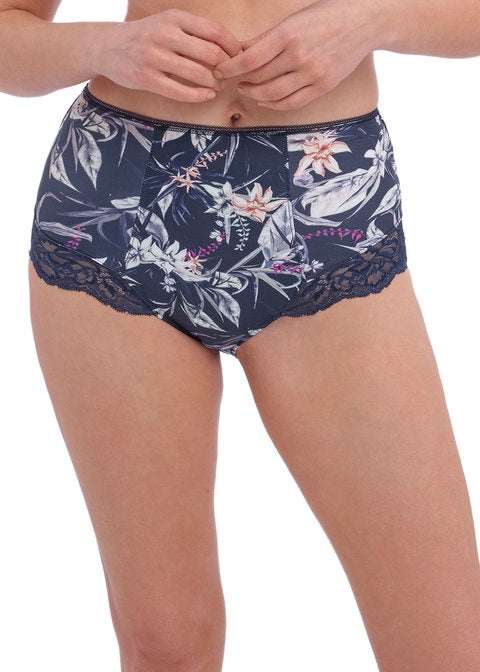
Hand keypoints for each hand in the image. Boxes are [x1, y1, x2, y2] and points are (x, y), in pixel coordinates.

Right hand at [91, 9, 242, 102]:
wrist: (107, 47)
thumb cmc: (146, 37)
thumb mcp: (168, 24)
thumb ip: (194, 33)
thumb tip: (229, 48)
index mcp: (175, 18)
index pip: (215, 31)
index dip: (232, 47)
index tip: (238, 58)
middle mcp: (165, 34)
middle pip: (211, 54)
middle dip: (225, 68)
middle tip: (227, 76)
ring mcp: (155, 57)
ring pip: (198, 74)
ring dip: (214, 84)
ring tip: (217, 86)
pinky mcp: (147, 79)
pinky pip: (181, 92)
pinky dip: (199, 96)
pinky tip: (206, 95)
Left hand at [213, 0, 382, 109]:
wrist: (365, 21)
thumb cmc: (327, 14)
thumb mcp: (294, 19)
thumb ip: (267, 37)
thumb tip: (241, 50)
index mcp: (289, 34)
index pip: (251, 58)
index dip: (232, 67)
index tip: (221, 70)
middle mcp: (299, 56)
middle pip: (259, 77)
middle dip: (241, 80)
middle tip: (233, 79)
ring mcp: (312, 74)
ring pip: (273, 94)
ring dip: (255, 95)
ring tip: (247, 89)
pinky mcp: (322, 86)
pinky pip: (291, 103)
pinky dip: (274, 105)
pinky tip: (265, 100)